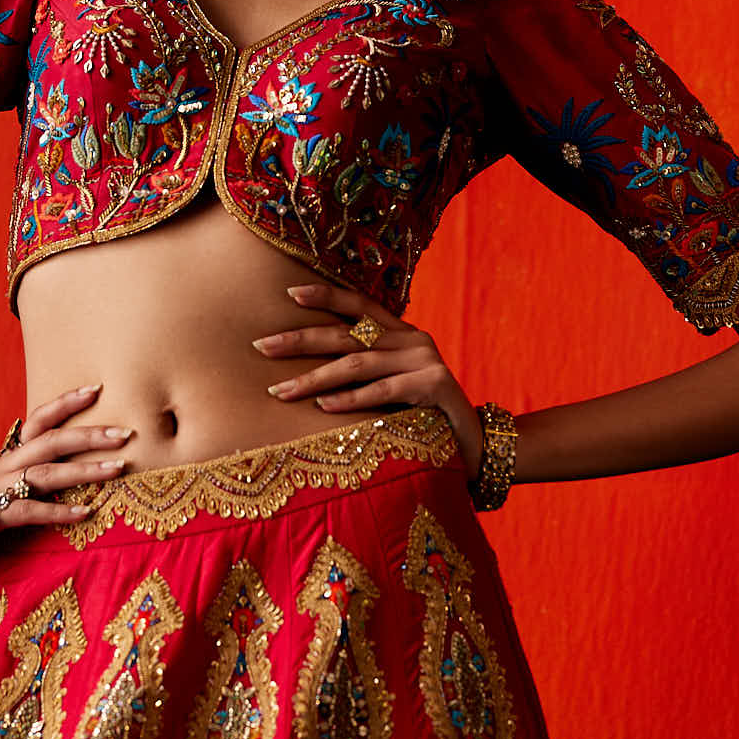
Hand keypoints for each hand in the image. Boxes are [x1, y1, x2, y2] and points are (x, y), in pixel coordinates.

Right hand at [0, 385, 135, 580]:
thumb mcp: (3, 487)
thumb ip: (30, 475)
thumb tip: (68, 469)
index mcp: (8, 456)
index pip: (39, 419)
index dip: (66, 403)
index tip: (98, 389)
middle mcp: (4, 466)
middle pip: (51, 441)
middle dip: (90, 435)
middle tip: (125, 433)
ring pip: (46, 474)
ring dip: (85, 470)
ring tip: (118, 469)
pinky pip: (29, 511)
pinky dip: (59, 511)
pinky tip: (84, 513)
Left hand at [253, 281, 483, 482]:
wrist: (477, 444)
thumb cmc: (426, 417)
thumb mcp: (396, 383)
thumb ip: (367, 369)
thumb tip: (311, 371)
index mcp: (402, 333)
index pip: (359, 304)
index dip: (325, 295)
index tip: (288, 294)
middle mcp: (414, 339)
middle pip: (346, 333)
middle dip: (300, 339)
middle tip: (261, 347)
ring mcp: (425, 360)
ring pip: (357, 363)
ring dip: (314, 377)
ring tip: (280, 390)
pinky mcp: (435, 385)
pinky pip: (383, 390)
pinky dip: (350, 399)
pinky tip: (323, 406)